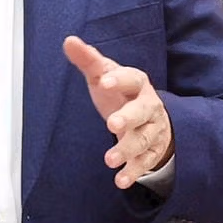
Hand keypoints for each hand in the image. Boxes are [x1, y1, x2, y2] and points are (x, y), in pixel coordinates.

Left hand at [63, 34, 173, 188]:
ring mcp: (152, 130)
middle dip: (128, 118)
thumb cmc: (121, 93)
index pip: (132, 78)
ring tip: (109, 159)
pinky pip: (145, 162)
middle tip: (111, 124)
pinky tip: (120, 181)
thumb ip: (88, 60)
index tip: (103, 80)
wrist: (152, 117)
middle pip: (143, 111)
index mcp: (137, 83)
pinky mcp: (151, 151)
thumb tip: (69, 41)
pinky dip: (133, 172)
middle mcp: (149, 106)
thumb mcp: (104, 75)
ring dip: (127, 150)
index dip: (119, 79)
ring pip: (143, 140)